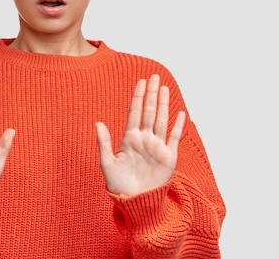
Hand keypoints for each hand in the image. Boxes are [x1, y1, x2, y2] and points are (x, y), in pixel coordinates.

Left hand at [95, 74, 185, 195]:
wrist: (135, 202)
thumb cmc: (118, 184)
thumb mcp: (107, 163)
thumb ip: (104, 143)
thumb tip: (98, 123)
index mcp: (130, 138)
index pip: (135, 112)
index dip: (138, 96)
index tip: (140, 81)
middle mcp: (145, 139)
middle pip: (149, 111)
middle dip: (152, 94)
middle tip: (155, 76)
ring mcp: (157, 146)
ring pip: (161, 120)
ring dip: (164, 104)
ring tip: (164, 88)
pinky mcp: (168, 157)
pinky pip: (175, 138)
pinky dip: (178, 126)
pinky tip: (180, 114)